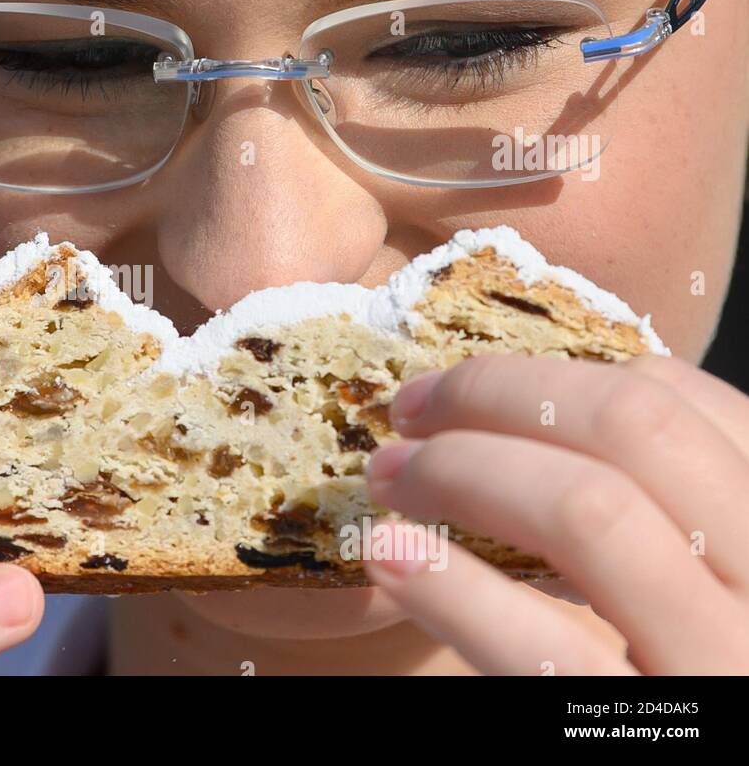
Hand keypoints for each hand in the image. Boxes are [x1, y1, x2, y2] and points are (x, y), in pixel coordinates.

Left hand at [363, 353, 748, 674]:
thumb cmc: (701, 670)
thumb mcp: (711, 580)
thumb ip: (666, 508)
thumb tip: (534, 411)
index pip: (679, 403)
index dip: (548, 374)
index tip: (453, 387)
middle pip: (632, 430)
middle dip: (495, 397)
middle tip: (403, 414)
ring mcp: (731, 670)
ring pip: (590, 514)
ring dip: (460, 473)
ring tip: (387, 480)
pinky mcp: (655, 743)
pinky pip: (551, 655)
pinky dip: (456, 589)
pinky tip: (391, 557)